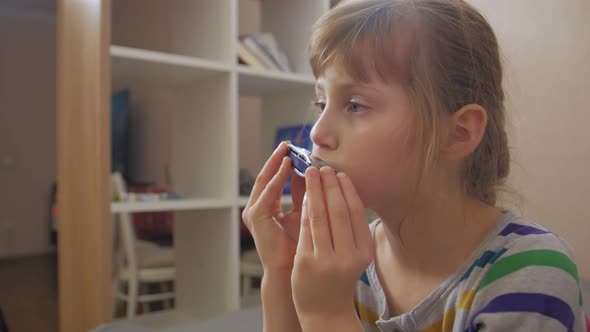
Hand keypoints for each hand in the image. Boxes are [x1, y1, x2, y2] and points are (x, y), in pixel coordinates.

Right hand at [242, 141, 305, 272]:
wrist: (291, 270)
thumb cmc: (299, 244)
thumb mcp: (303, 211)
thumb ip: (304, 193)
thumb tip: (313, 171)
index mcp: (266, 207)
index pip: (275, 178)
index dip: (284, 163)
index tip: (297, 149)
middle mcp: (257, 207)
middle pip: (267, 176)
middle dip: (278, 158)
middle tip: (289, 143)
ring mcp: (254, 212)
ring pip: (266, 180)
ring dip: (277, 163)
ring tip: (288, 149)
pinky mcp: (256, 216)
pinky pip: (268, 191)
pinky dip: (278, 177)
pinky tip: (287, 165)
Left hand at [291, 166, 372, 325]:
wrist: (326, 309)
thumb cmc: (340, 276)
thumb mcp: (354, 254)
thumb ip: (352, 230)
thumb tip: (346, 192)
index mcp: (363, 251)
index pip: (355, 214)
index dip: (347, 191)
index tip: (340, 174)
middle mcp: (347, 256)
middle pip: (338, 212)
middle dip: (330, 186)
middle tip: (324, 167)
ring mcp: (326, 260)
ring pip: (319, 217)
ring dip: (314, 191)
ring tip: (311, 173)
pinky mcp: (306, 262)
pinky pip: (305, 229)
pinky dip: (304, 209)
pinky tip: (303, 195)